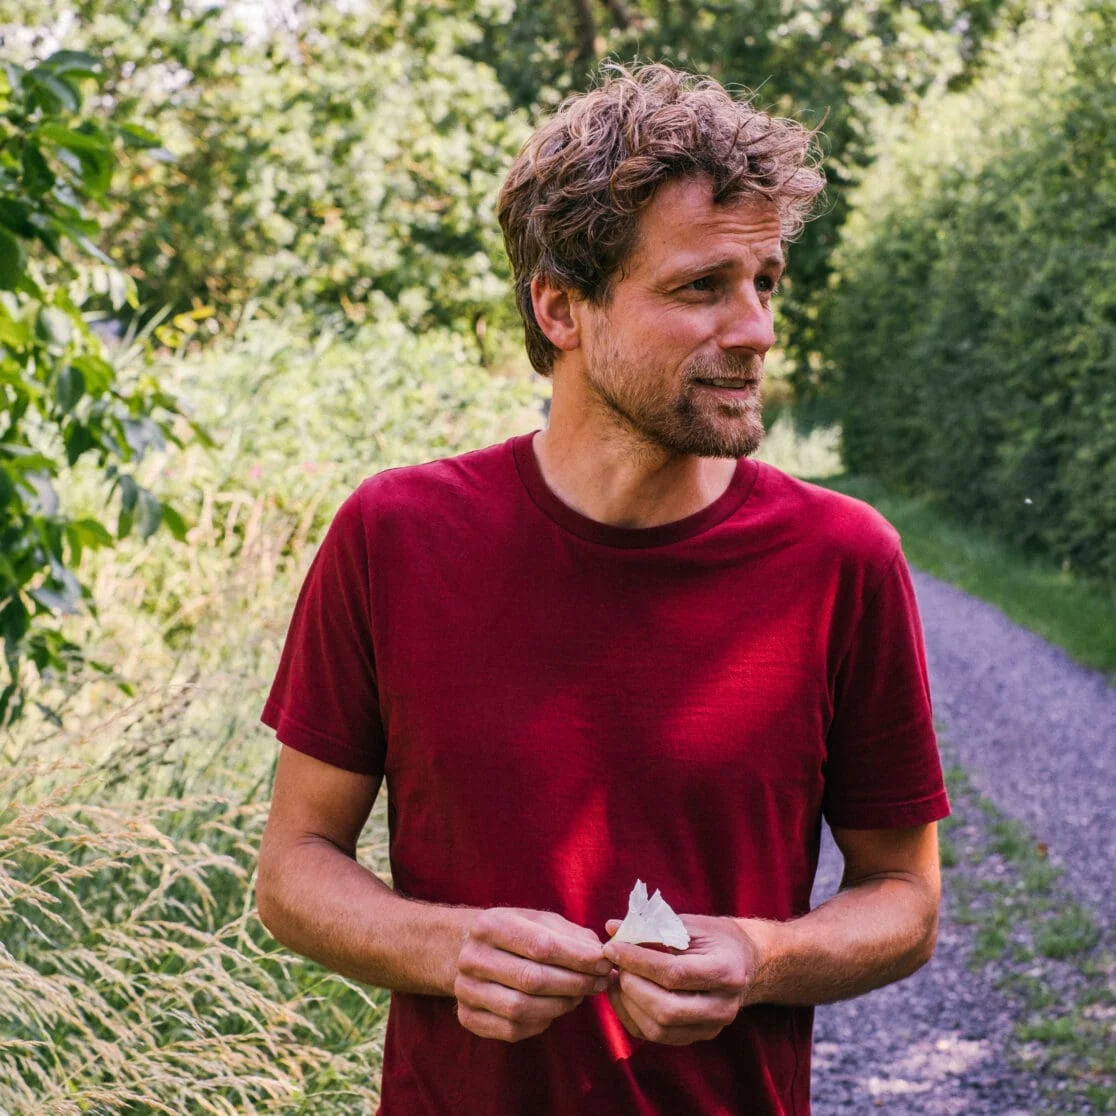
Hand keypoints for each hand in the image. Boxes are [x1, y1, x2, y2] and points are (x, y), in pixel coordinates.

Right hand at [454, 908, 612, 1041]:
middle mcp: (472, 957)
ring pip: (522, 1008)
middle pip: (533, 979)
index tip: (604, 962)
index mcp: (490, 924)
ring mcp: (466, 989)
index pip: (541, 945)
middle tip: (599, 982)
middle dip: (574, 983)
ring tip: (579, 995)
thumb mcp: (538, 921)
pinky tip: (553, 1009)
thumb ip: (571, 935)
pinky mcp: (467, 1017)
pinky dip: (540, 1022)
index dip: (577, 957)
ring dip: (560, 1005)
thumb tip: (600, 954)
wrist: (462, 949)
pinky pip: (512, 1029)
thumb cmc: (513, 933)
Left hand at [602, 914, 760, 1044]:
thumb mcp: (690, 924)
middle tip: (614, 964)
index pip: (675, 973)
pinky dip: (631, 1016)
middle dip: (632, 986)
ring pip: (659, 1029)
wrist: (743, 963)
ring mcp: (711, 1027)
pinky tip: (621, 993)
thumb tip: (611, 927)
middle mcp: (723, 1006)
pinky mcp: (697, 1037)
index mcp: (727, 971)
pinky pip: (656, 1037)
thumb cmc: (715, 938)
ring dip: (628, 1003)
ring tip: (614, 977)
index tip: (612, 947)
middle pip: (667, 1009)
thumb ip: (652, 927)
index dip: (638, 961)